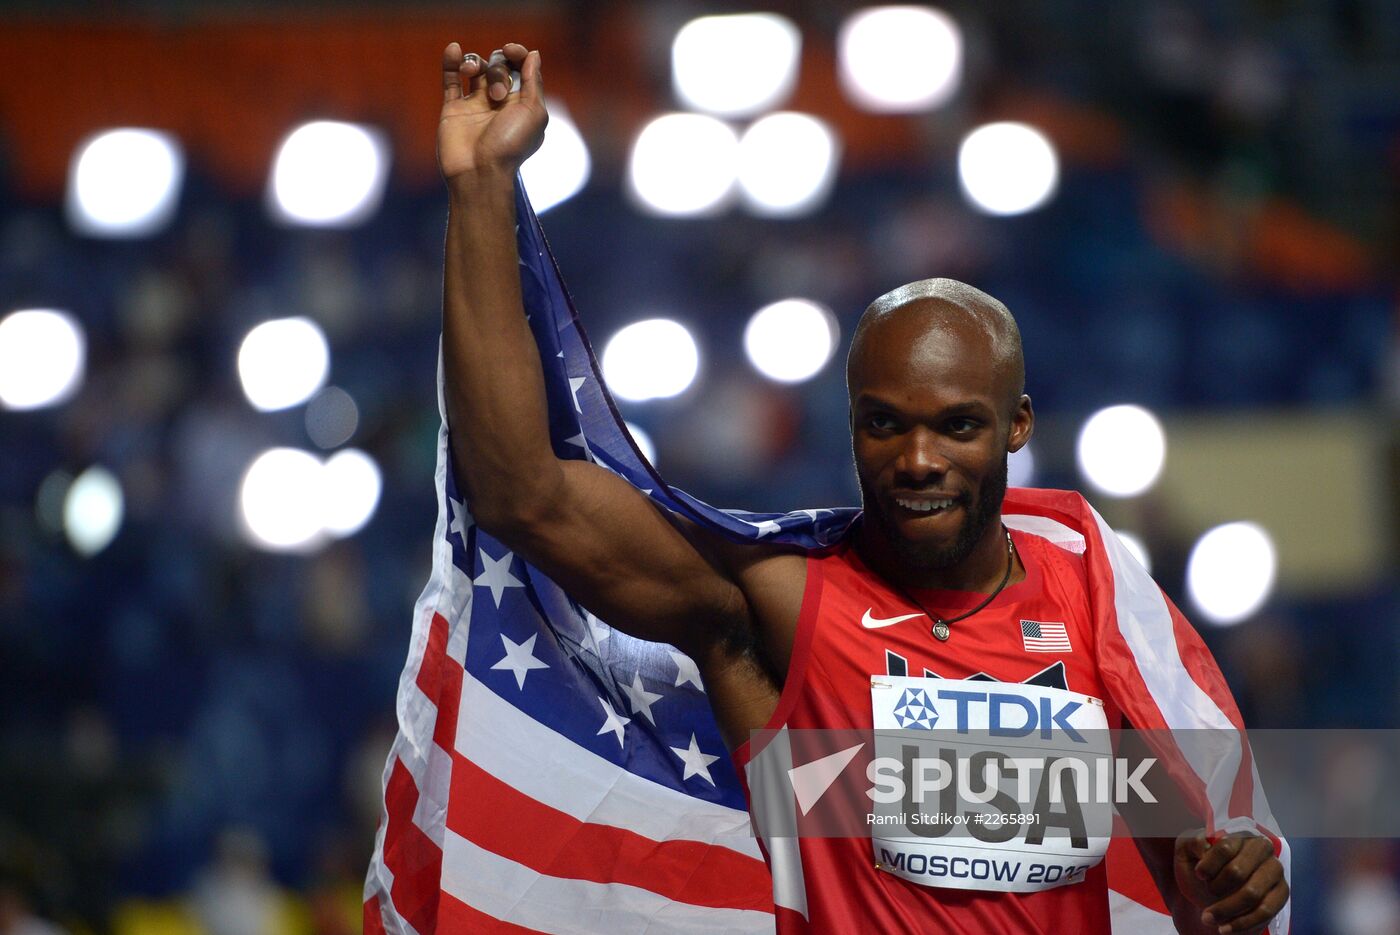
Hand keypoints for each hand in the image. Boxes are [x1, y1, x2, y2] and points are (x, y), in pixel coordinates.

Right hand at [438, 41, 546, 184]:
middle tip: (497, 97)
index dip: (518, 54)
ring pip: (476, 69)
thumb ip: (534, 82)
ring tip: (470, 74)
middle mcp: (500, 102)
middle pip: (499, 66)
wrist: (479, 173)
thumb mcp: (534, 113)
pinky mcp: (453, 109)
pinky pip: (450, 79)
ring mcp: (475, 104)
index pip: (521, 67)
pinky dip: (451, 61)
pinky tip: (453, 48)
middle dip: (499, 71)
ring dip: (475, 63)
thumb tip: (533, 54)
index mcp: (522, 103)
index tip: (511, 51)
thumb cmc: (511, 146)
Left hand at [1174, 830, 1288, 932]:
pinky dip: (1242, 923)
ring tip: (1208, 918)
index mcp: (1237, 832)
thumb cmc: (1199, 870)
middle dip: (1216, 889)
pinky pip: (1265, 910)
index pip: (1225, 846)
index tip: (1199, 875)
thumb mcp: (1186, 852)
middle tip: (1205, 895)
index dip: (1209, 864)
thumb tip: (1204, 846)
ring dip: (1226, 909)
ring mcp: (1274, 869)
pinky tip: (1225, 928)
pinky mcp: (1281, 892)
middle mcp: (1261, 847)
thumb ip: (1191, 843)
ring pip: (1251, 893)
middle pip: (1237, 872)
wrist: (1210, 896)